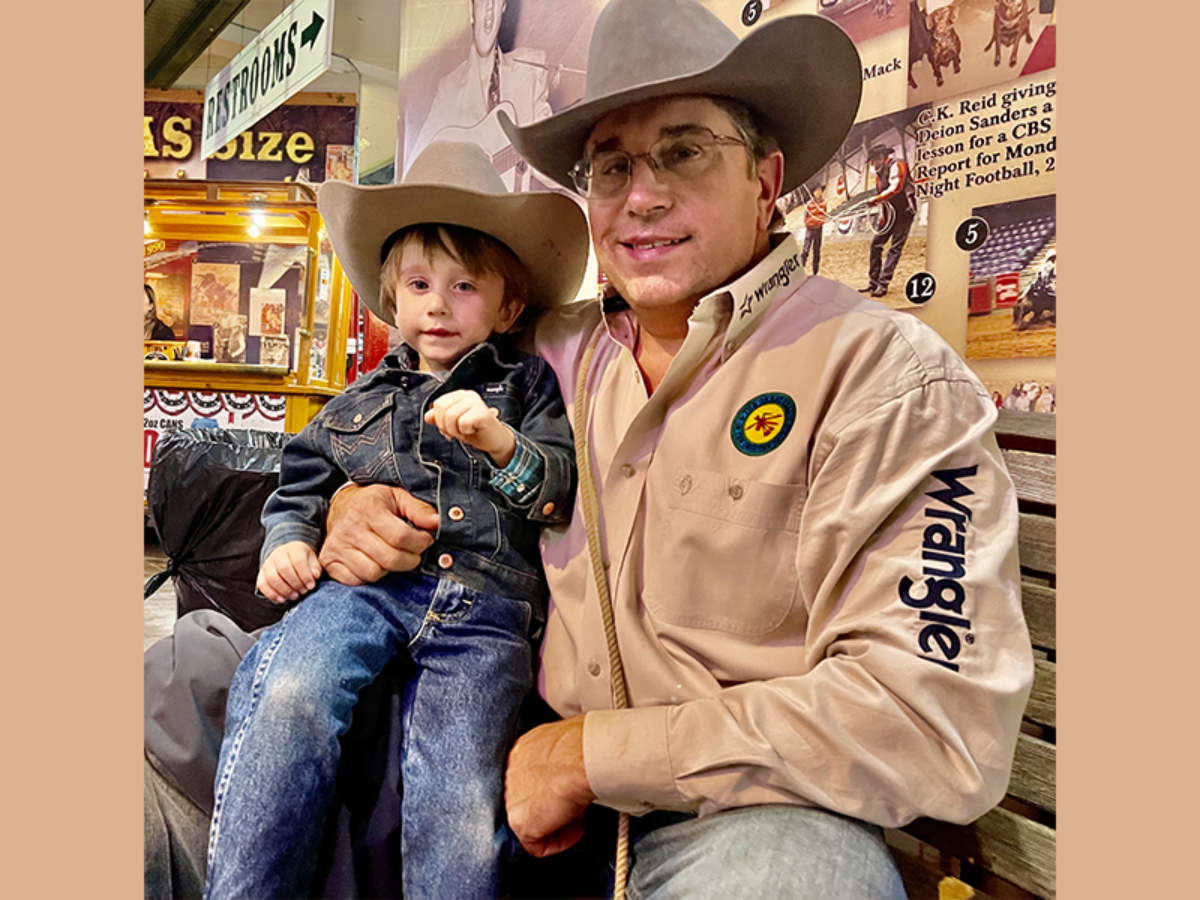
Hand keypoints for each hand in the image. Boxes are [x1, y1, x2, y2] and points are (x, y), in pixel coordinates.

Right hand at [258, 541, 321, 602]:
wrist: (288, 556)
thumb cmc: (303, 560)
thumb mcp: (313, 561)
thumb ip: (315, 569)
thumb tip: (314, 576)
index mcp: (293, 549)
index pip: (298, 561)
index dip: (305, 575)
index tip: (311, 586)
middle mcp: (278, 554)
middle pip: (284, 569)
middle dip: (295, 584)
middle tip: (303, 591)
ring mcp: (268, 564)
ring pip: (272, 578)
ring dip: (284, 590)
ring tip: (294, 596)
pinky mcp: (261, 574)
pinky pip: (262, 585)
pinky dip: (271, 594)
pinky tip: (282, 599)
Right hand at [320, 483, 438, 585]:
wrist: (339, 506)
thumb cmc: (372, 503)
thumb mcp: (397, 496)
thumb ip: (419, 509)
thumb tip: (437, 523)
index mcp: (368, 509)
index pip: (400, 537)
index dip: (420, 543)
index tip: (426, 540)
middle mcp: (350, 529)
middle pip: (390, 559)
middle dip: (411, 560)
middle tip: (414, 553)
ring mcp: (337, 547)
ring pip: (374, 573)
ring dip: (389, 569)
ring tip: (392, 556)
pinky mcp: (329, 561)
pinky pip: (356, 580)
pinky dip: (369, 576)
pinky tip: (374, 563)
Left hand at [424, 390, 516, 466]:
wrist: (495, 441)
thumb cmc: (476, 431)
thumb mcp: (453, 425)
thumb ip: (439, 418)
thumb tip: (428, 416)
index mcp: (460, 396)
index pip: (438, 404)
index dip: (439, 420)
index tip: (449, 428)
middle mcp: (468, 395)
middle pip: (442, 408)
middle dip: (445, 425)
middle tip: (457, 431)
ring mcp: (476, 402)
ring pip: (450, 416)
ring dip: (455, 430)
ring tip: (464, 431)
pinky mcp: (482, 412)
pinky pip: (463, 423)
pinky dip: (465, 432)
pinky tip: (472, 430)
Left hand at [505, 716, 595, 856]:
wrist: (583, 755)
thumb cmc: (584, 744)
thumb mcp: (567, 744)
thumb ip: (559, 758)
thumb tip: (570, 771)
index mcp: (521, 751)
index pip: (529, 776)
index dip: (550, 788)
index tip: (566, 791)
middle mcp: (511, 773)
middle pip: (528, 798)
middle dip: (551, 805)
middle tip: (573, 806)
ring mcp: (512, 799)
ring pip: (532, 820)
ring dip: (557, 822)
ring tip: (578, 816)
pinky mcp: (520, 823)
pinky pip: (537, 844)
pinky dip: (560, 842)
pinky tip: (577, 831)